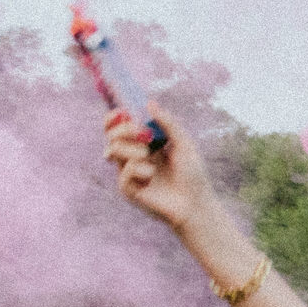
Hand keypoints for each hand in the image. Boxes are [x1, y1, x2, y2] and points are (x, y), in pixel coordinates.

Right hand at [104, 106, 219, 233]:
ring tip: (149, 156)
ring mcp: (128, 173)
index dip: (114, 118)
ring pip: (112, 150)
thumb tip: (149, 103)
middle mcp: (133, 156)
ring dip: (131, 149)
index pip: (119, 127)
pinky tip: (151, 177)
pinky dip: (138, 170)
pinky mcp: (128, 189)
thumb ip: (168, 124)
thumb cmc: (193, 175)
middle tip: (143, 133)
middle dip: (123, 129)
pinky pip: (123, 172)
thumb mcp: (184, 144)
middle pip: (111, 135)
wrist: (196, 204)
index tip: (122, 113)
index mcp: (144, 144)